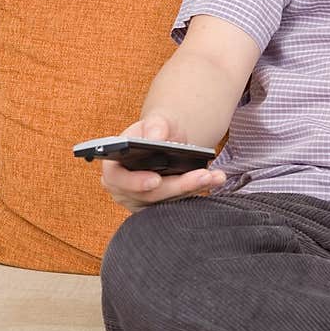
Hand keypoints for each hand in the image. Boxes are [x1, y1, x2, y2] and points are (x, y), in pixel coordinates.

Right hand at [99, 114, 225, 213]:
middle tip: (203, 175)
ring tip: (216, 176)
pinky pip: (179, 203)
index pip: (118, 180)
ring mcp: (142, 202)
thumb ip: (154, 126)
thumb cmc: (156, 131)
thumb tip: (156, 137)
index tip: (156, 180)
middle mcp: (124, 190)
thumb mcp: (155, 122)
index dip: (136, 182)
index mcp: (113, 168)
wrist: (167, 142)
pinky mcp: (161, 207)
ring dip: (194, 189)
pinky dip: (198, 190)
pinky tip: (215, 180)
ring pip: (168, 202)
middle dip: (179, 185)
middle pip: (150, 195)